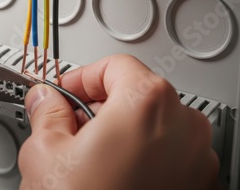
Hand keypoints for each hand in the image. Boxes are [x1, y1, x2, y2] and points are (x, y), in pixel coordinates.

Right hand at [18, 54, 218, 189]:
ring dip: (118, 130)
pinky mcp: (198, 184)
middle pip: (135, 92)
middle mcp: (182, 125)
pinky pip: (167, 152)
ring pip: (152, 123)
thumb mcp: (45, 151)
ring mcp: (196, 157)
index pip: (113, 65)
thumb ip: (46, 111)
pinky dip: (140, 153)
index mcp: (146, 103)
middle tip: (70, 126)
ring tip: (87, 157)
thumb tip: (45, 100)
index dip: (81, 76)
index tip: (65, 92)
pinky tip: (110, 175)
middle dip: (98, 106)